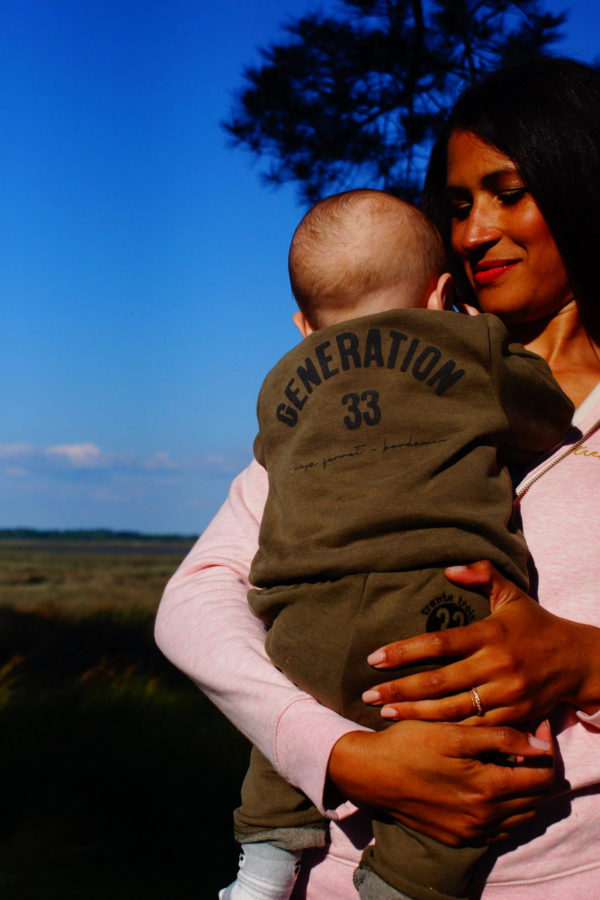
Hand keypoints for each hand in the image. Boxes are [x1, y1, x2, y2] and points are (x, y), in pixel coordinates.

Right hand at [328, 719, 553, 845]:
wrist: (370, 773)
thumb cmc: (409, 744)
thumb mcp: (454, 733)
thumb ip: (501, 738)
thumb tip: (540, 746)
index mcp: (487, 789)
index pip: (542, 777)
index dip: (546, 749)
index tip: (538, 726)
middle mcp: (484, 817)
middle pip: (536, 798)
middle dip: (537, 767)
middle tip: (526, 740)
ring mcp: (471, 832)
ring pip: (521, 816)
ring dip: (523, 790)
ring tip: (509, 760)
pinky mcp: (457, 837)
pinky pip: (499, 829)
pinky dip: (506, 809)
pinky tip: (490, 784)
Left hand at [362, 561, 596, 724]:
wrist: (579, 661)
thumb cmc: (536, 624)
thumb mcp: (512, 594)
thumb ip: (482, 575)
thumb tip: (449, 569)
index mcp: (490, 634)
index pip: (439, 642)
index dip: (404, 651)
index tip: (374, 658)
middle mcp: (496, 665)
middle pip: (439, 682)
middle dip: (400, 690)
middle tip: (369, 694)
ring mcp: (506, 694)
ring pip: (453, 710)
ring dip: (416, 714)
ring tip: (386, 714)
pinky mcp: (515, 716)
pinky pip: (475, 727)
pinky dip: (447, 731)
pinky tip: (422, 732)